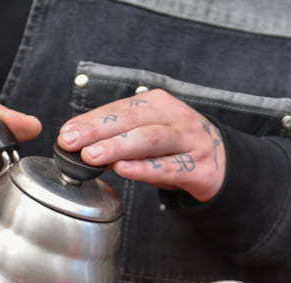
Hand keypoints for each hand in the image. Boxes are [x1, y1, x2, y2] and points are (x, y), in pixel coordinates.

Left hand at [57, 89, 225, 202]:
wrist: (223, 164)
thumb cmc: (177, 149)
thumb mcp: (149, 133)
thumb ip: (119, 136)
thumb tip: (79, 144)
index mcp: (159, 104)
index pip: (121, 108)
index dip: (92, 120)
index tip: (67, 133)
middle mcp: (176, 118)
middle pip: (134, 120)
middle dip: (99, 130)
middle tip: (72, 143)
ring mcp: (192, 142)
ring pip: (152, 139)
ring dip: (119, 147)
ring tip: (92, 156)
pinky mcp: (201, 168)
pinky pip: (170, 168)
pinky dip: (145, 169)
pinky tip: (124, 170)